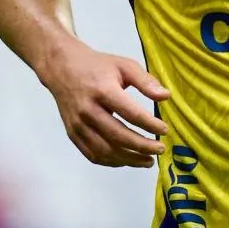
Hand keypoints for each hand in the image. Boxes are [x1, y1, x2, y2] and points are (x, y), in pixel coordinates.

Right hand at [44, 42, 171, 167]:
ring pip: (105, 150)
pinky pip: (93, 154)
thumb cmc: (97, 66)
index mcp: (103, 90)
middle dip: (142, 147)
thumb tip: (166, 97)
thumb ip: (146, 81)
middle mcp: (88, 110)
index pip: (131, 114)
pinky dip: (112, 161)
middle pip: (118, 136)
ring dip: (129, 159)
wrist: (62, 68)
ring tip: (148, 160)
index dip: (150, 125)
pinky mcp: (72, 133)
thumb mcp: (124, 65)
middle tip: (160, 149)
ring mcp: (78, 124)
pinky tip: (127, 159)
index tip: (165, 130)